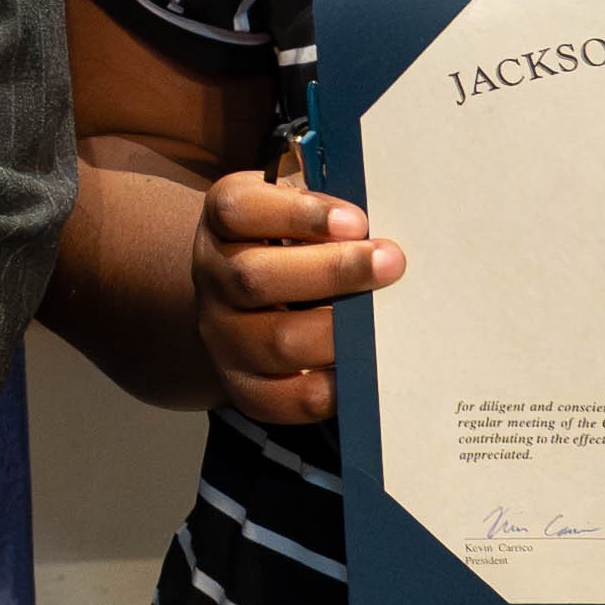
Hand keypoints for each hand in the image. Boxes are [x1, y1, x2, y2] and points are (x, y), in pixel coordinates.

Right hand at [187, 165, 402, 430]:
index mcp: (225, 220)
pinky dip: (327, 389)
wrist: (245, 299)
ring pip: (275, 342)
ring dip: (338, 333)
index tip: (357, 220)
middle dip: (333, 272)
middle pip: (255, 278)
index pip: (239, 210)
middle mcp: (213, 276)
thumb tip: (379, 211)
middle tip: (391, 262)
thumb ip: (325, 204)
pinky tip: (361, 370)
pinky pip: (281, 400)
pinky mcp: (243, 385)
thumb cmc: (291, 239)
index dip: (299, 214)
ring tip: (384, 321)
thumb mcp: (296, 206)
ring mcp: (222, 335)